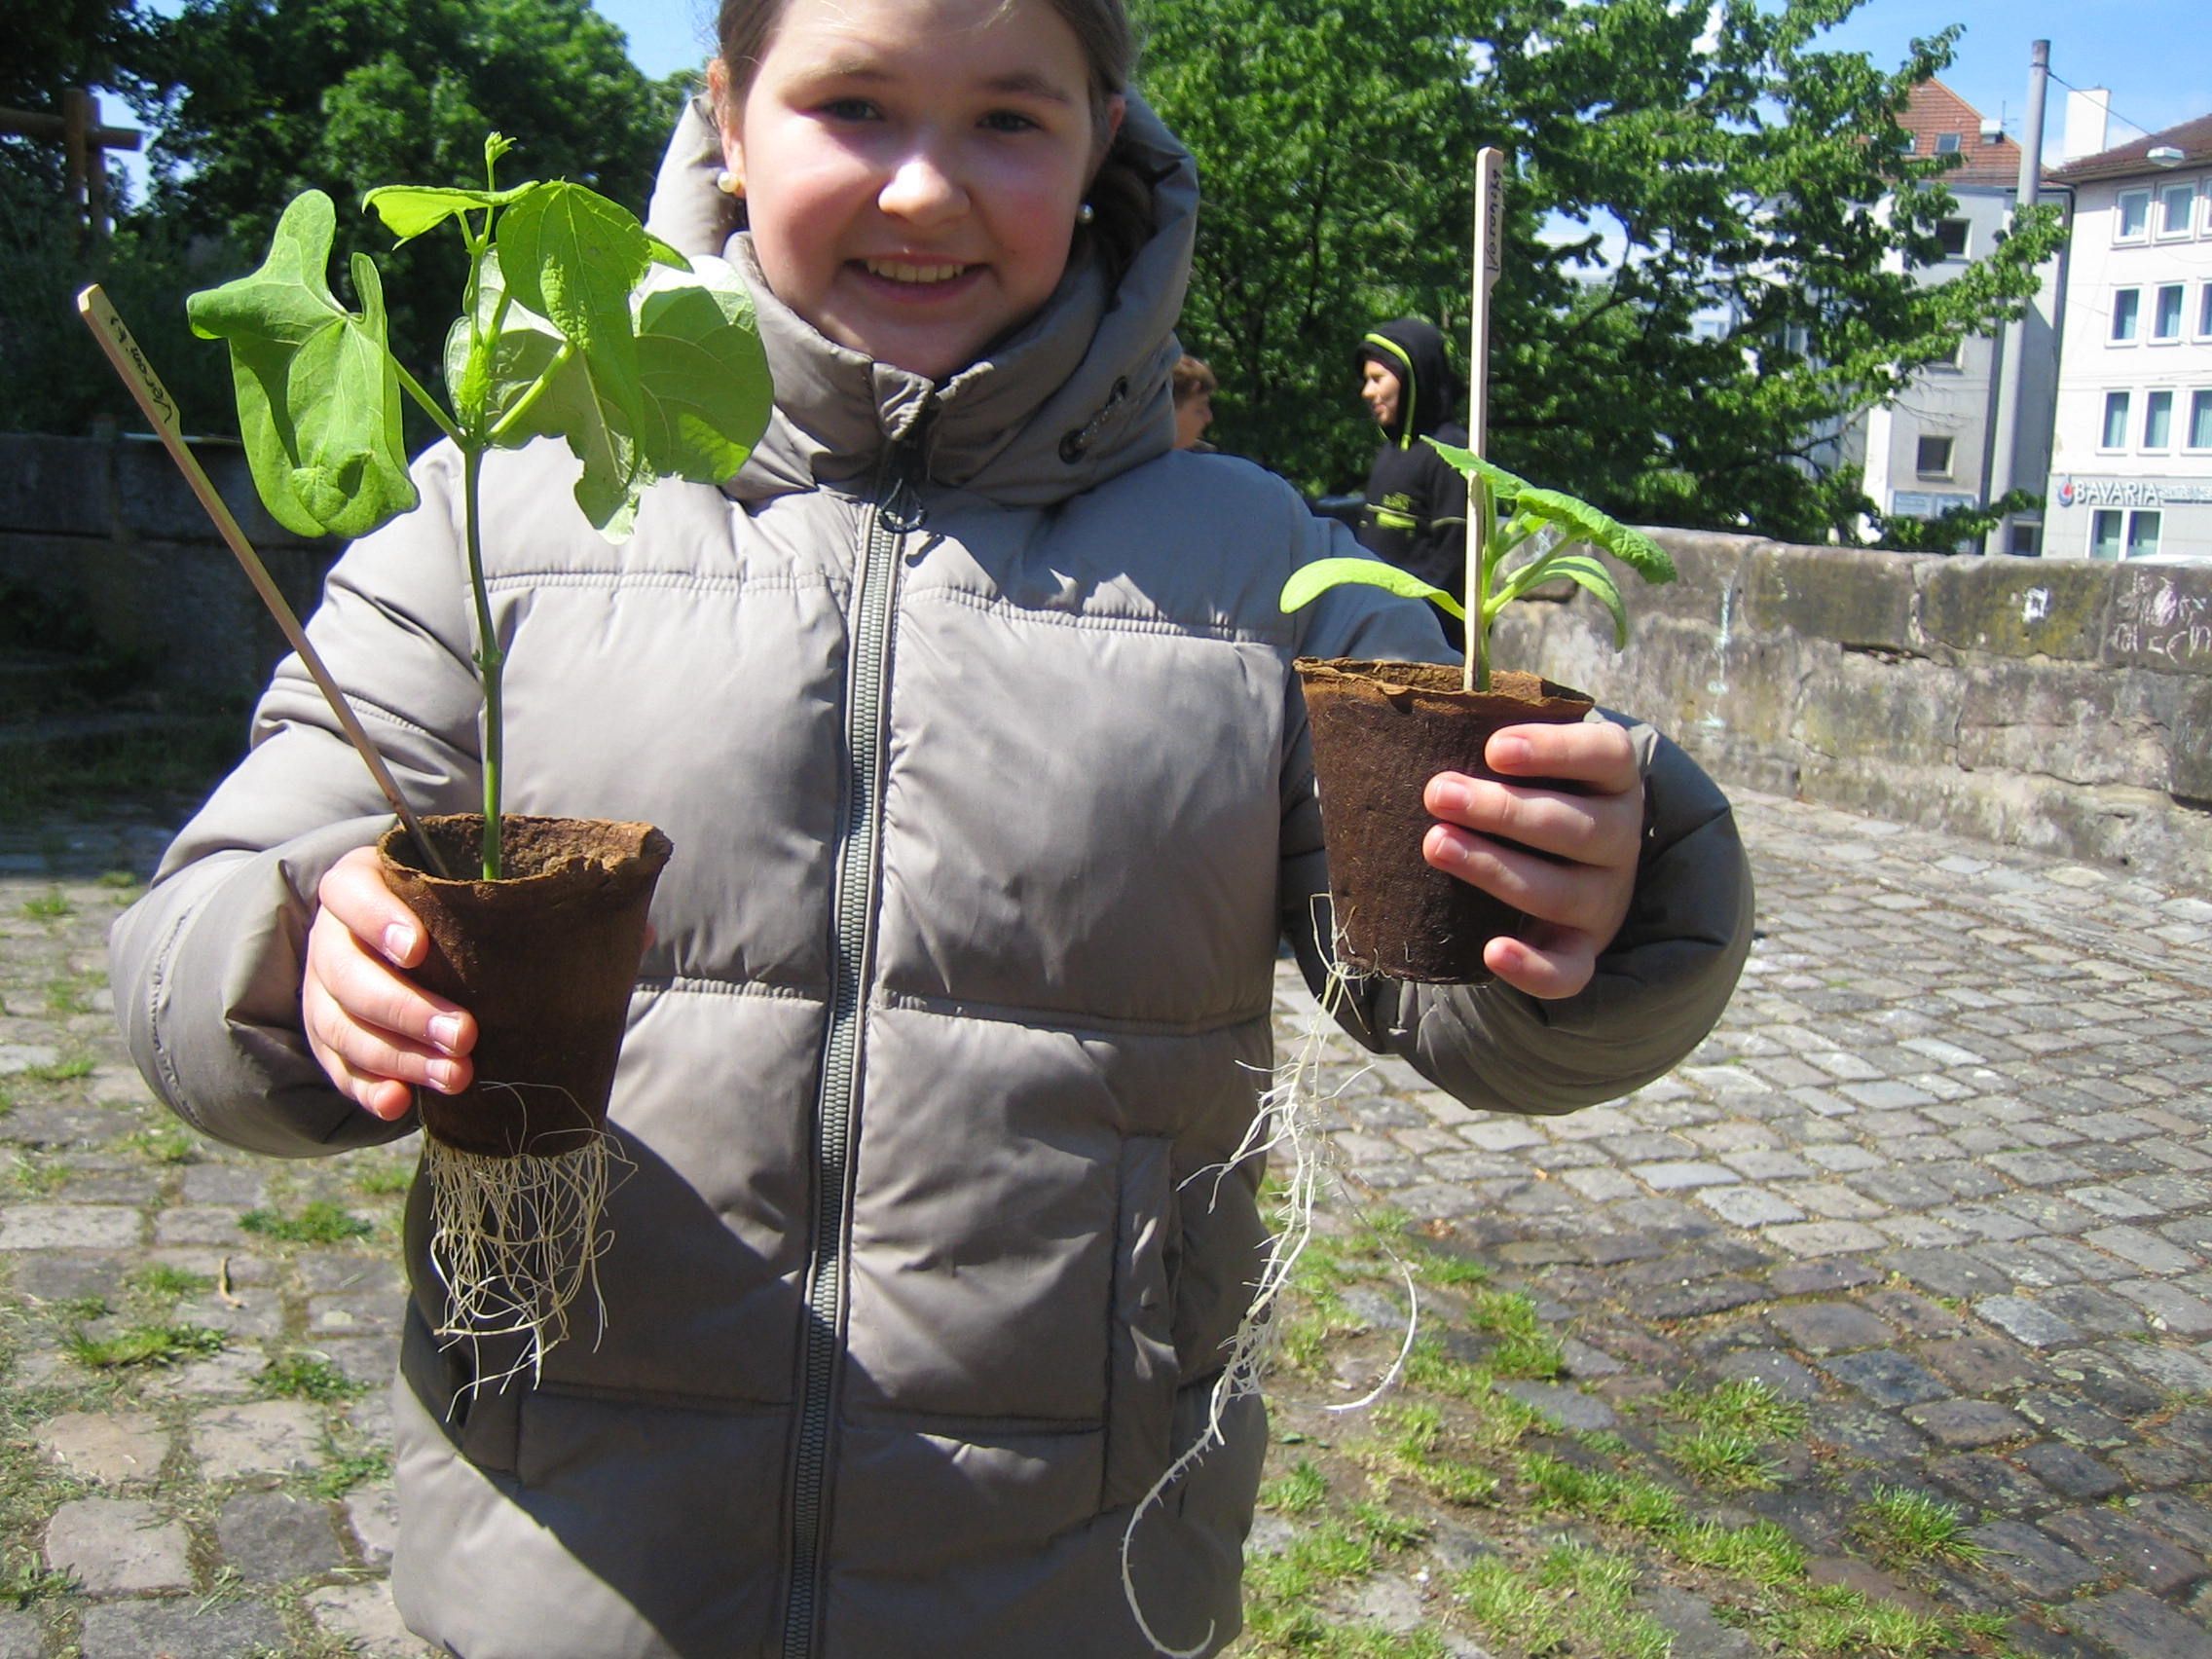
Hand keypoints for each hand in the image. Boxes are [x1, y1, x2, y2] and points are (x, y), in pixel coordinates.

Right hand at [302, 847, 476, 1120]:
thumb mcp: (456, 882)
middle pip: (350, 975)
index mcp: (356, 885)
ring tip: (455, 1076)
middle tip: (464, 1035)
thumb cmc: (447, 906)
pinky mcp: (327, 1038)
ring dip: (401, 1057)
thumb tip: (574, 900)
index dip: (378, 920)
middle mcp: (330, 938)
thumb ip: (490, 886)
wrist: (402, 942)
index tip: (417, 948)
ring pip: (344, 1028)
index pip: (352, 894)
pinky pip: (340, 1069)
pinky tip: (401, 1102)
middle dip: (407, 1010)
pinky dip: (369, 1089)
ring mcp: (321, 991)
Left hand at [1421, 720, 1642, 998]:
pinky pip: (1569, 972)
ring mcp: (1604, 899)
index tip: (1493, 747)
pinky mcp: (1582, 948)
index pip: (1606, 755)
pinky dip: (1534, 969)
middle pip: (1574, 827)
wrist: (1567, 864)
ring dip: (1495, 868)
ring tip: (1436, 844)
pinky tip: (1493, 952)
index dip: (1554, 750)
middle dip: (1501, 811)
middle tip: (1437, 793)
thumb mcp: (1529, 760)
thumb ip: (1496, 736)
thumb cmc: (1531, 791)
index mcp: (1614, 780)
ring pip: (1561, 892)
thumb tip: (1424, 703)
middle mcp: (1619, 839)